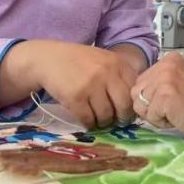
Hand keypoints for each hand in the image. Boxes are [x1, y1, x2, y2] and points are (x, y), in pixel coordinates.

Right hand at [0, 41, 137, 128]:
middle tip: (117, 122)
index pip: (134, 91)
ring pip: (106, 116)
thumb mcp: (104, 60)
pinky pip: (88, 120)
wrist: (49, 59)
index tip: (127, 112)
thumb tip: (134, 103)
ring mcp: (91, 85)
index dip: (132, 105)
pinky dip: (89, 124)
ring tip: (99, 120)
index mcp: (118, 63)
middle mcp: (107, 73)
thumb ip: (119, 75)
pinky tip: (87, 120)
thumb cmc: (79, 61)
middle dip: (122, 118)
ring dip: (104, 122)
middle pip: (124, 106)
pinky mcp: (75, 98)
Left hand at [131, 52, 183, 142]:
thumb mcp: (177, 82)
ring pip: (140, 105)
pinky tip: (177, 116)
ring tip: (175, 112)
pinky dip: (162, 121)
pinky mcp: (164, 95)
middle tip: (171, 108)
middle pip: (137, 92)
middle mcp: (165, 65)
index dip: (151, 97)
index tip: (169, 101)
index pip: (141, 81)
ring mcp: (164, 79)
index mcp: (169, 59)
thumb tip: (139, 96)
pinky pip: (150, 115)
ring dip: (155, 115)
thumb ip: (159, 82)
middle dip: (150, 106)